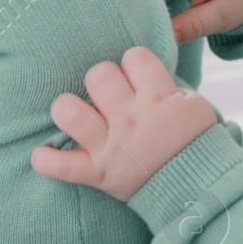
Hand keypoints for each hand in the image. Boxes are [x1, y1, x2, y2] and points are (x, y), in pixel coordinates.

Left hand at [30, 47, 215, 201]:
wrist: (199, 186)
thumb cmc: (192, 140)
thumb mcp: (192, 103)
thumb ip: (164, 84)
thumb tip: (136, 69)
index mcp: (158, 98)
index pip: (134, 57)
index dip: (133, 63)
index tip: (137, 77)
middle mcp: (131, 119)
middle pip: (98, 75)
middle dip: (101, 79)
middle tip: (109, 95)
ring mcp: (112, 147)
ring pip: (70, 113)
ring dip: (67, 109)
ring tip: (77, 114)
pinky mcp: (99, 173)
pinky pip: (61, 166)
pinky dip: (47, 161)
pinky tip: (44, 154)